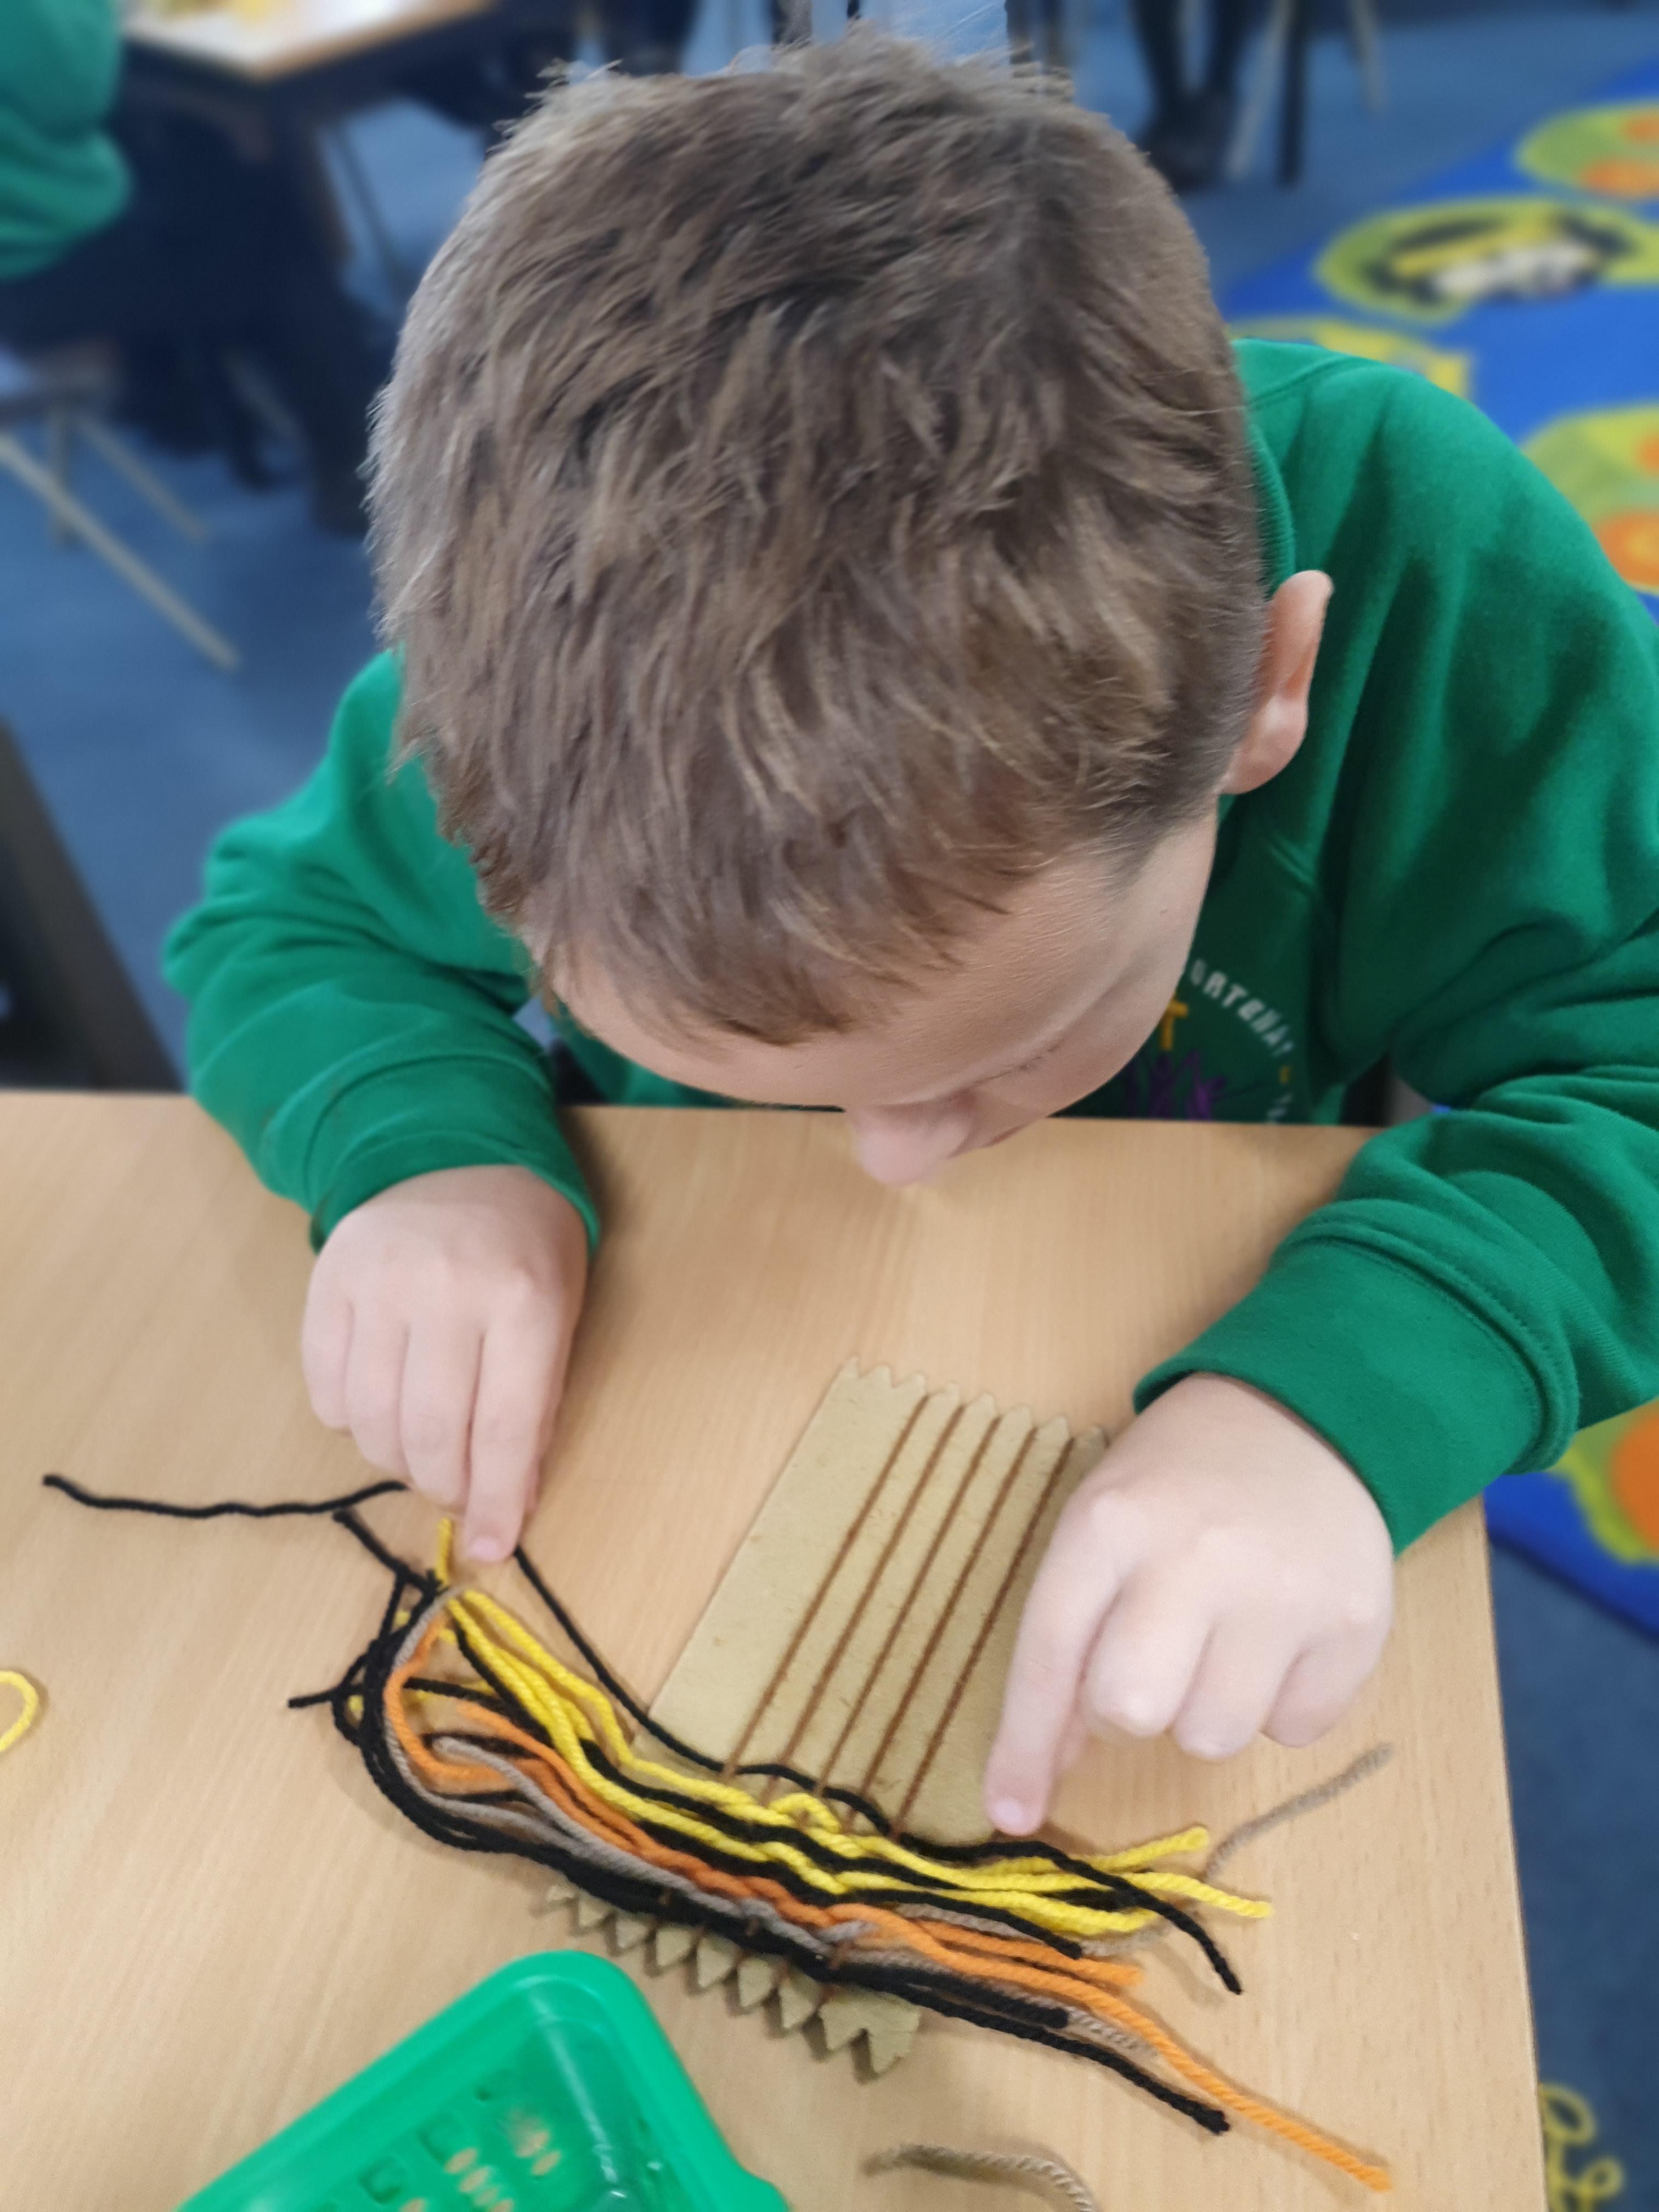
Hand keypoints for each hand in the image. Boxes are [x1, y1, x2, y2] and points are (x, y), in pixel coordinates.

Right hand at [301, 1166, 588, 1562]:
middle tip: (454, 1486)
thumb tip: (506, 1507)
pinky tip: (379, 1406)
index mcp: (525, 1300)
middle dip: (443, 1484)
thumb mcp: (560, 1315)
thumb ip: (536, 1407)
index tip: (491, 1548)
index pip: (505, 1429)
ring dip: (395, 1460)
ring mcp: (380, 1280)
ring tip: (419, 1451)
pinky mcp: (329, 1277)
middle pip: (429, 1433)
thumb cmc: (525, 1247)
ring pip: (372, 1420)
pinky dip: (351, 1419)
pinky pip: (325, 1386)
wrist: (458, 1152)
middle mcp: (448, 1289)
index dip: (494, 1501)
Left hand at [983, 1373, 1392, 1833]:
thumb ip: (1068, 1635)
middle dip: (1127, 1714)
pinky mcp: (1353, 1625)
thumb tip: (1043, 1765)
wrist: (1303, 1417)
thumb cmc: (1178, 1484)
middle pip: (1129, 1710)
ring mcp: (1282, 1592)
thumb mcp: (1102, 1525)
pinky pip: (1295, 1730)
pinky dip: (1280, 1706)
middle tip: (1150, 1667)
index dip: (1024, 1746)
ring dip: (1205, 1713)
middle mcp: (1195, 1556)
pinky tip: (1278, 1640)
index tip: (1010, 1812)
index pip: (1049, 1655)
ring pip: (1213, 1737)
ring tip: (1220, 1643)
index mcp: (1111, 1523)